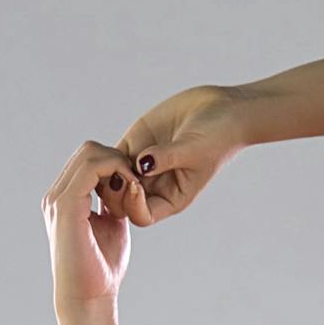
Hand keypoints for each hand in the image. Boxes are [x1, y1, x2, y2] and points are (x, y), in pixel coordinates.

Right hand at [39, 140, 142, 309]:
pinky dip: (117, 172)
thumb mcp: (111, 225)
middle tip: (137, 184)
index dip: (116, 164)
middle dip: (119, 160)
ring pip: (90, 153)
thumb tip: (125, 186)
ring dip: (120, 165)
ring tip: (134, 189)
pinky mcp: (65, 206)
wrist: (89, 296)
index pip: (89, 159)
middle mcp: (57, 195)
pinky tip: (131, 191)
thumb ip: (112, 203)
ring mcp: (58, 199)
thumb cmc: (101, 268)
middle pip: (89, 150)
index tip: (136, 185)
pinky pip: (92, 169)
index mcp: (65, 199)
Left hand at [113, 82, 248, 226]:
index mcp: (171, 198)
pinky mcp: (135, 144)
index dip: (132, 204)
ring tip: (108, 157)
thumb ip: (165, 158)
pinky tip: (106, 148)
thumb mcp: (193, 150)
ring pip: (111, 180)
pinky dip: (103, 155)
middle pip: (121, 202)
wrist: (221, 109)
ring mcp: (142, 166)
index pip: (142, 215)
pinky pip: (109, 157)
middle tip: (116, 169)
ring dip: (105, 172)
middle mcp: (154, 186)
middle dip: (114, 191)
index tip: (136, 181)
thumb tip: (139, 164)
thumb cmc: (217, 136)